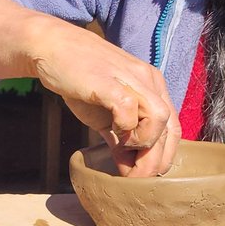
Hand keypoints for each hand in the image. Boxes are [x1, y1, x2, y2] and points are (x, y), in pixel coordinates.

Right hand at [31, 19, 178, 177]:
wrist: (51, 47)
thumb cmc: (78, 78)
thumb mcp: (105, 113)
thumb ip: (120, 138)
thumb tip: (129, 169)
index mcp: (152, 86)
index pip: (172, 127)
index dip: (162, 156)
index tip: (143, 174)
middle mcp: (148, 80)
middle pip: (170, 127)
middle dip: (156, 160)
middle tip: (136, 178)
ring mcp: (130, 79)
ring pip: (159, 118)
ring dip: (144, 144)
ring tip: (123, 152)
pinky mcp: (109, 82)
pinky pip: (129, 110)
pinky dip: (124, 128)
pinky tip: (111, 133)